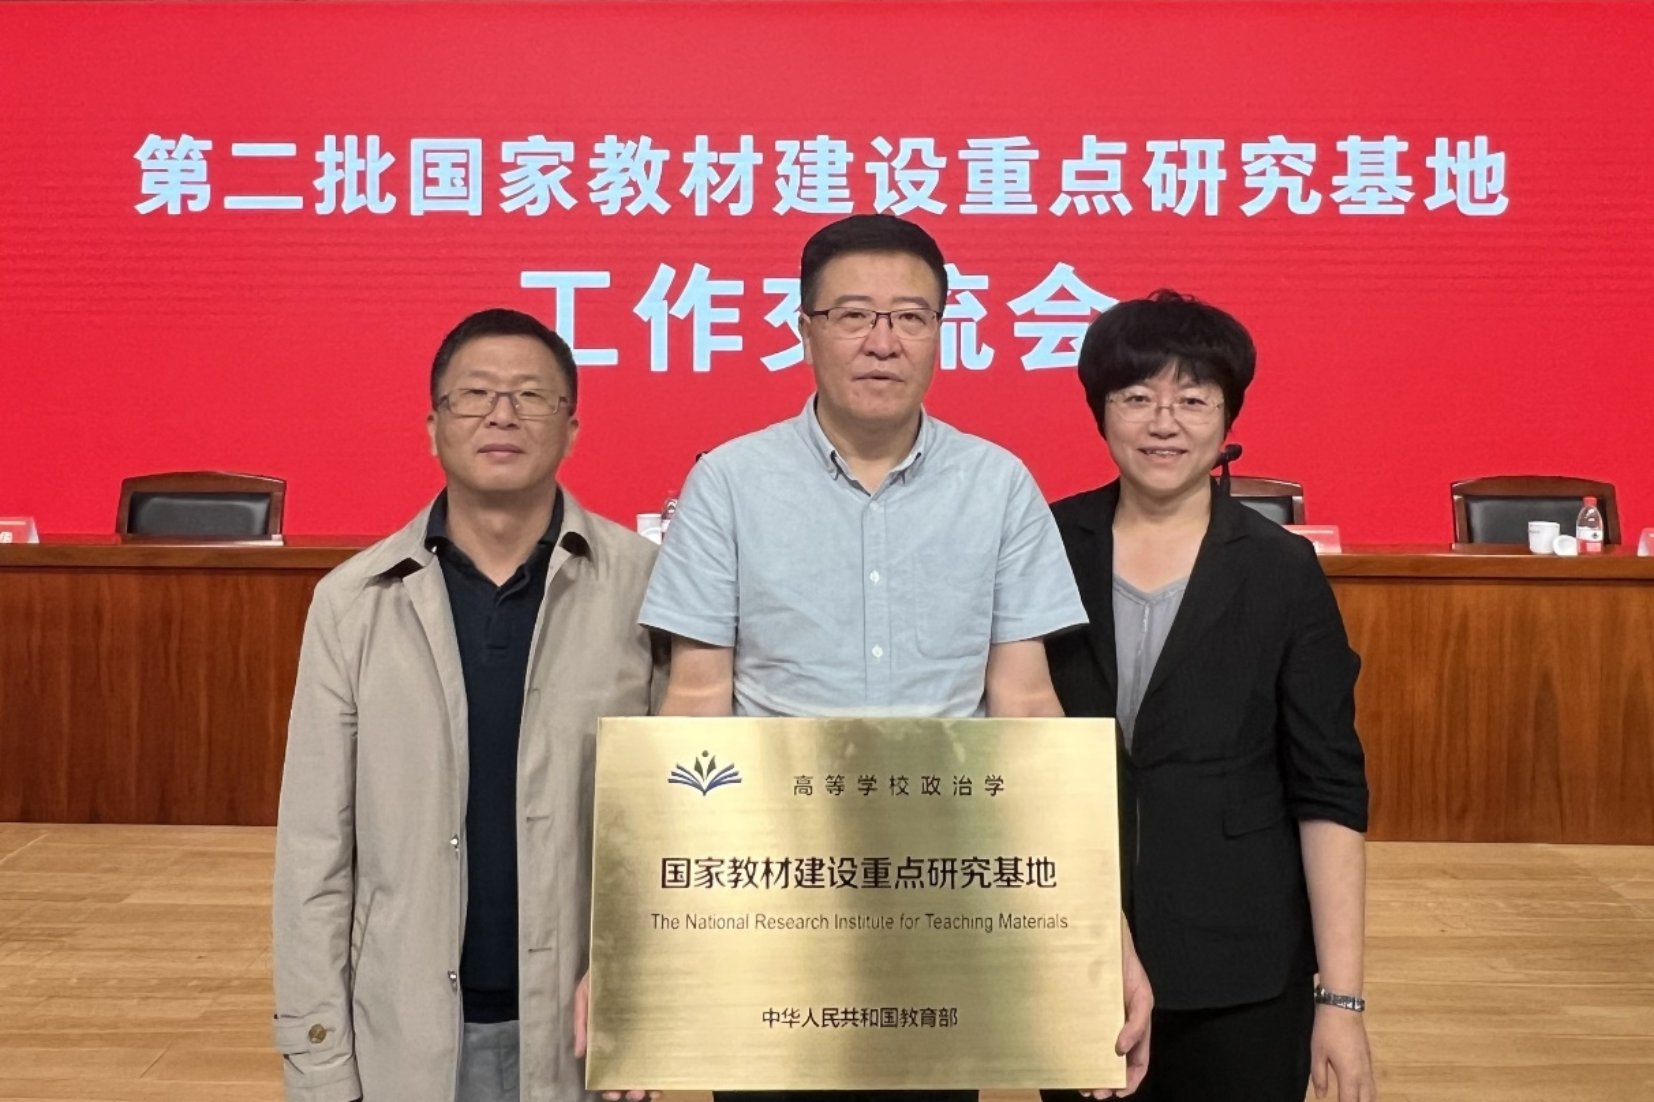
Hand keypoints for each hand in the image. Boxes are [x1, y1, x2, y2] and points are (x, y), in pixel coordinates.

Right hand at [572, 971, 660, 1101]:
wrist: (624, 948)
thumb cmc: (601, 973)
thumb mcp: (585, 994)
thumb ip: (581, 1023)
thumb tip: (579, 1054)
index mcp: (605, 1036)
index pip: (606, 1067)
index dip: (609, 1084)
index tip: (611, 1093)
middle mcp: (626, 1039)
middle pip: (628, 1072)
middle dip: (630, 1090)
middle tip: (634, 1094)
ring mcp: (645, 1034)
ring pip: (647, 1068)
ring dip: (647, 1086)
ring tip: (648, 1092)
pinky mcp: (661, 1026)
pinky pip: (664, 1053)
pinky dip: (664, 1071)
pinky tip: (664, 1080)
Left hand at [1080, 922, 1153, 1097]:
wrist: (1106, 938)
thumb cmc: (1127, 967)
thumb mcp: (1141, 996)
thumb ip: (1137, 1023)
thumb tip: (1121, 1048)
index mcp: (1134, 1027)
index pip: (1137, 1062)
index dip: (1130, 1081)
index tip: (1118, 1092)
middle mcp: (1116, 1027)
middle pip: (1113, 1063)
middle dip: (1107, 1081)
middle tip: (1094, 1091)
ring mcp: (1097, 1020)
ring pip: (1094, 1053)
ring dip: (1090, 1070)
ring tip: (1081, 1082)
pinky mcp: (1080, 1011)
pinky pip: (1077, 1034)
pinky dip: (1075, 1048)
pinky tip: (1070, 1055)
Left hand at [1310, 1004, 1375, 1101]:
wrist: (1343, 1008)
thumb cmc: (1327, 1030)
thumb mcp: (1317, 1054)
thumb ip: (1319, 1077)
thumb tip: (1321, 1096)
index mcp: (1349, 1075)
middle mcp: (1363, 1074)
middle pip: (1366, 1101)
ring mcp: (1368, 1066)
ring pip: (1372, 1093)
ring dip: (1365, 1101)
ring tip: (1354, 1101)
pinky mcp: (1369, 1059)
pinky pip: (1372, 1083)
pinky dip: (1367, 1093)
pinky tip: (1359, 1092)